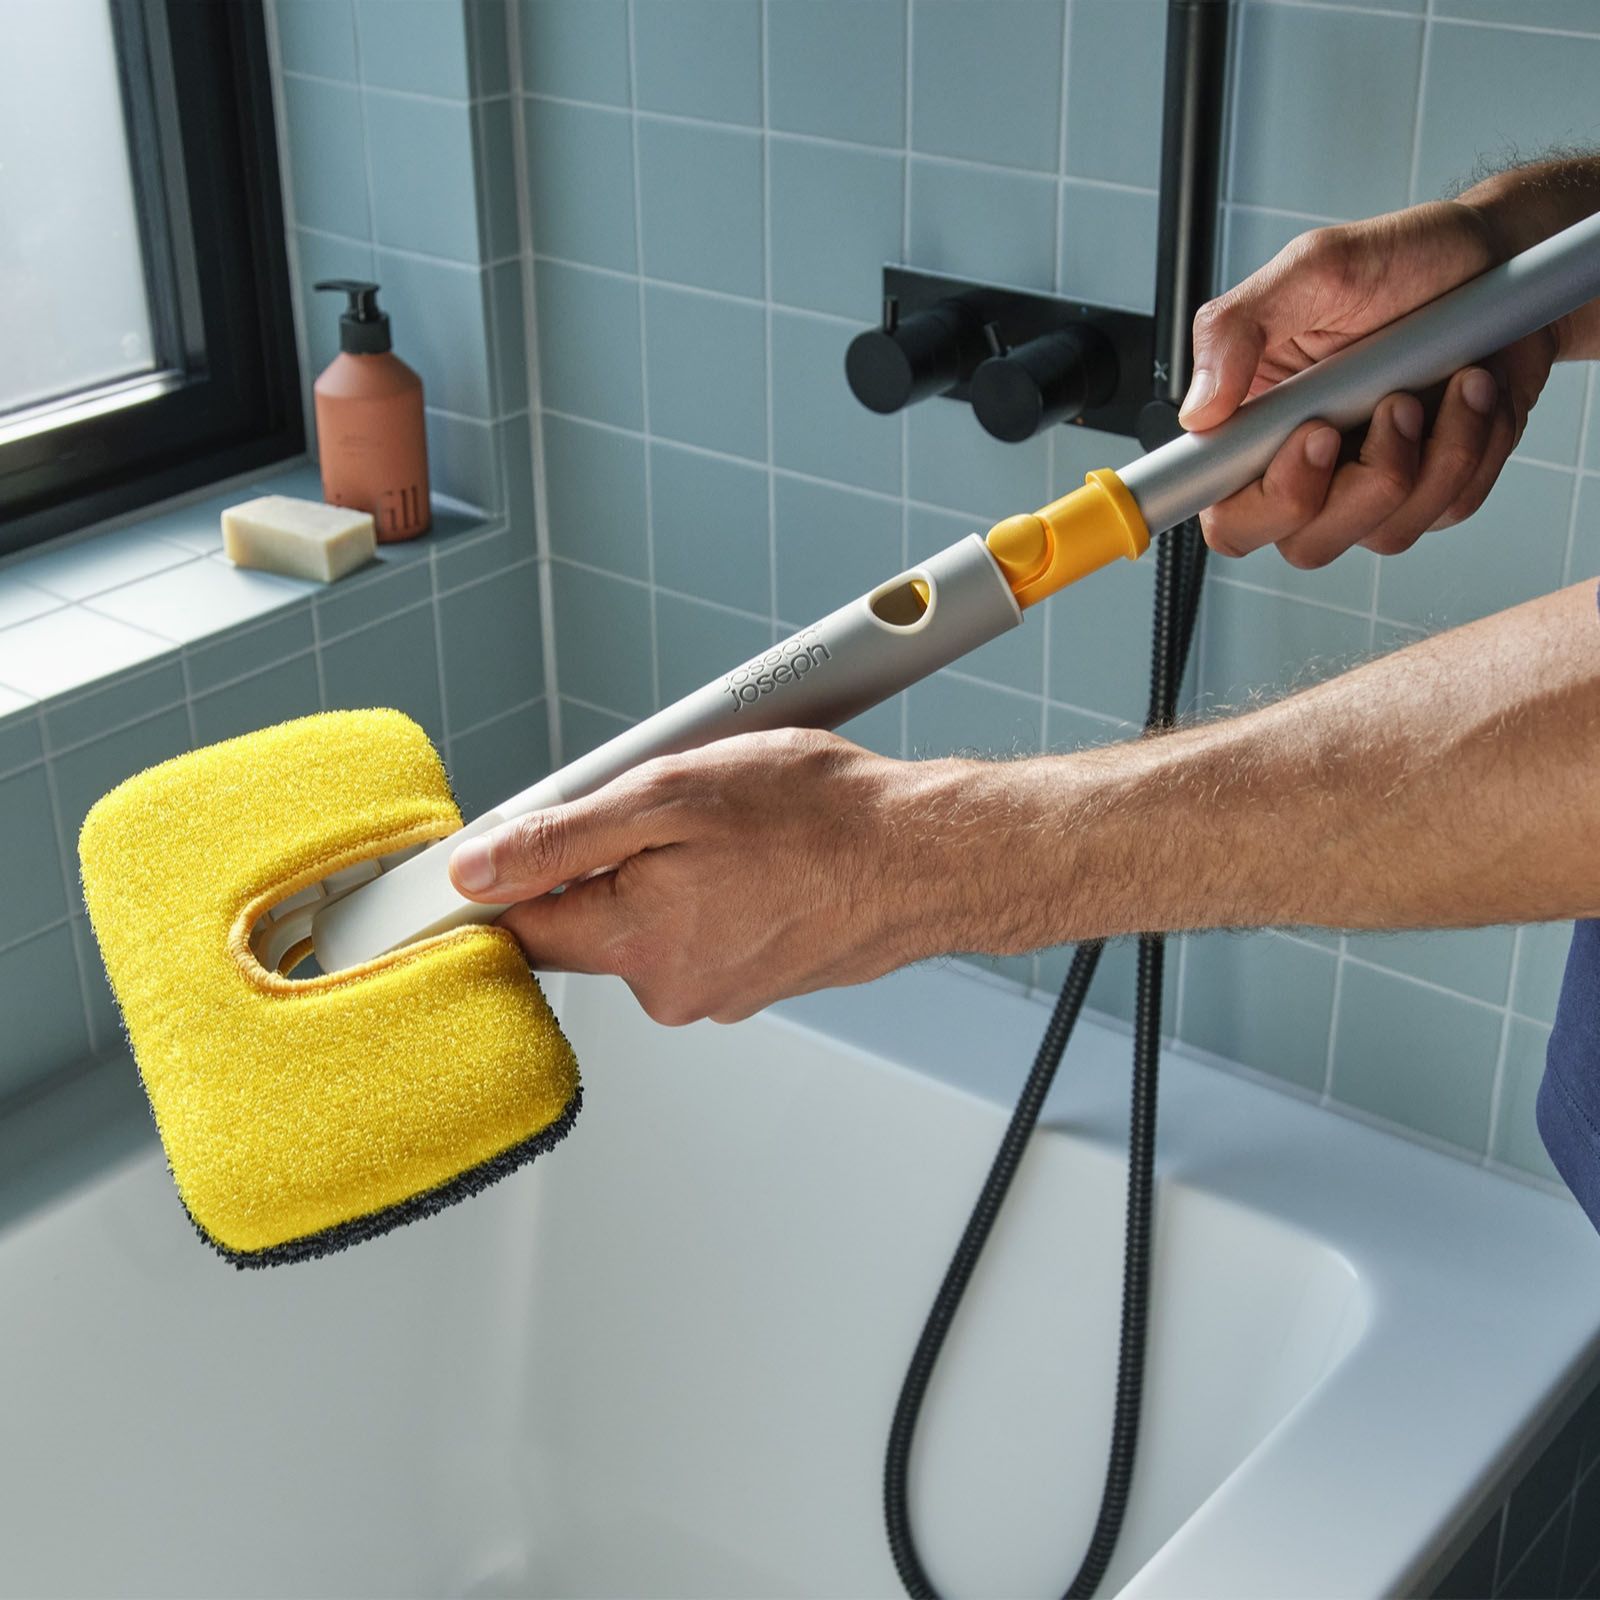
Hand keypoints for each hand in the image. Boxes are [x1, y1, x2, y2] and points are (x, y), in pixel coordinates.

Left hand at [447, 729, 952, 1024]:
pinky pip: (708, 933)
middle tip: (669, 806)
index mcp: (636, 942)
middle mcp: (672, 988)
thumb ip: (562, 840)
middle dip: (614, 862)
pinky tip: (763, 857)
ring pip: (656, 925)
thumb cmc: (818, 818)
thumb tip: (477, 871)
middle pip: (592, 923)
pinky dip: (719, 894)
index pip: (520, 929)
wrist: (926, 857)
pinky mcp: (759, 984)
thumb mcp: (670, 795)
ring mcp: (721, 993)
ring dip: (673, 874)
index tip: (515, 845)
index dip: (507, 880)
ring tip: (734, 828)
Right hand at [1182, 199, 1558, 568]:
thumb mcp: (1312, 269)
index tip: (1313, 438)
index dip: (1258, 507)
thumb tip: (1198, 412)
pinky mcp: (1433, 492)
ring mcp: (1370, 488)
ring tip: (1452, 378)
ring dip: (1434, 455)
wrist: (1502, 258)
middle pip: (1304, 544)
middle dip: (1362, 484)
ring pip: (1384, 534)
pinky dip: (1475, 446)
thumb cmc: (1406, 262)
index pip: (1227, 515)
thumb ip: (1235, 329)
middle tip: (1393, 403)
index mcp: (1256, 430)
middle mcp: (1308, 470)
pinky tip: (1475, 393)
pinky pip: (1449, 509)